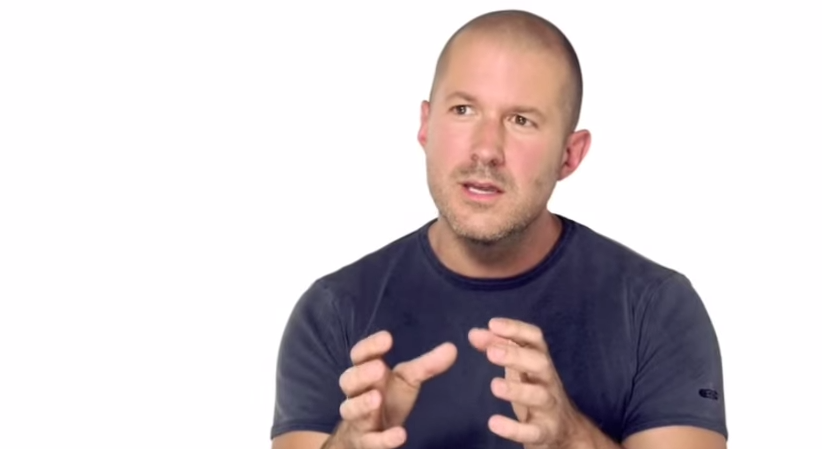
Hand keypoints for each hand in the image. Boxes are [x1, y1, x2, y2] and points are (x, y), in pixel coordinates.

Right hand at [328, 330, 457, 448]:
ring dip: (362, 404)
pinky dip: (384, 439)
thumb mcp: (407, 380)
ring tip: (376, 398)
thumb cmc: (388, 399)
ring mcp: (359, 418)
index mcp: (366, 372)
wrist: (370, 434)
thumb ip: (427, 365)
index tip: (387, 338)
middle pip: (349, 380)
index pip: (360, 355)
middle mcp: (357, 393)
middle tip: (378, 368)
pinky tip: (401, 434)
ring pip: (350, 410)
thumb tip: (452, 348)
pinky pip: (370, 441)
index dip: (370, 346)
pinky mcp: (365, 441)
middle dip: (362, 374)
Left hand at [469, 318, 585, 448]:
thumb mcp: (518, 367)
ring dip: (517, 390)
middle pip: (540, 363)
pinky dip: (514, 429)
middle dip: (516, 355)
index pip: (535, 339)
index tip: (493, 324)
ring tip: (494, 386)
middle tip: (491, 352)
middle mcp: (548, 381)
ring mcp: (549, 407)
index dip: (516, 329)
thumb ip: (497, 347)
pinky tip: (494, 423)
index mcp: (540, 361)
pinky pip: (533, 431)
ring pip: (539, 396)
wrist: (564, 430)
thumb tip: (475, 333)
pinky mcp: (545, 432)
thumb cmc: (534, 389)